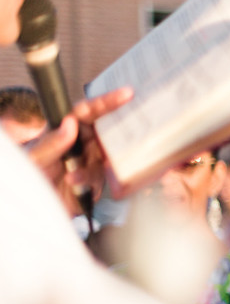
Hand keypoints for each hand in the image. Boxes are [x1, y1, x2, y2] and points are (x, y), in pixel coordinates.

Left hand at [25, 87, 132, 214]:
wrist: (33, 209)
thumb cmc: (29, 178)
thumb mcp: (34, 159)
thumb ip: (51, 142)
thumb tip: (71, 124)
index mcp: (65, 131)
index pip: (87, 111)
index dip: (106, 102)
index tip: (126, 95)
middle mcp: (80, 143)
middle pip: (105, 129)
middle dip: (117, 128)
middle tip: (126, 126)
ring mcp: (90, 162)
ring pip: (107, 156)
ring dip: (93, 166)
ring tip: (73, 177)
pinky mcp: (95, 181)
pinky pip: (101, 178)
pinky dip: (88, 182)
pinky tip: (74, 184)